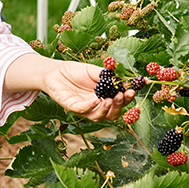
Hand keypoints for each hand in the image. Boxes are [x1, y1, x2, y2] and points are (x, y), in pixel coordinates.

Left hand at [4, 54, 134, 121]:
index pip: (119, 103)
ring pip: (98, 117)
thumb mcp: (94, 71)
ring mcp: (84, 108)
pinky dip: (90, 107)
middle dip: (119, 106)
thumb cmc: (76, 72)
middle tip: (123, 96)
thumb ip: (107, 75)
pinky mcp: (71, 106)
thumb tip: (125, 76)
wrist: (56, 70)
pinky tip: (95, 100)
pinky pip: (82, 110)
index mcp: (103, 97)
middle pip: (112, 114)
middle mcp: (95, 106)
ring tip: (110, 100)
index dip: (127, 98)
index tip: (132, 90)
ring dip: (106, 110)